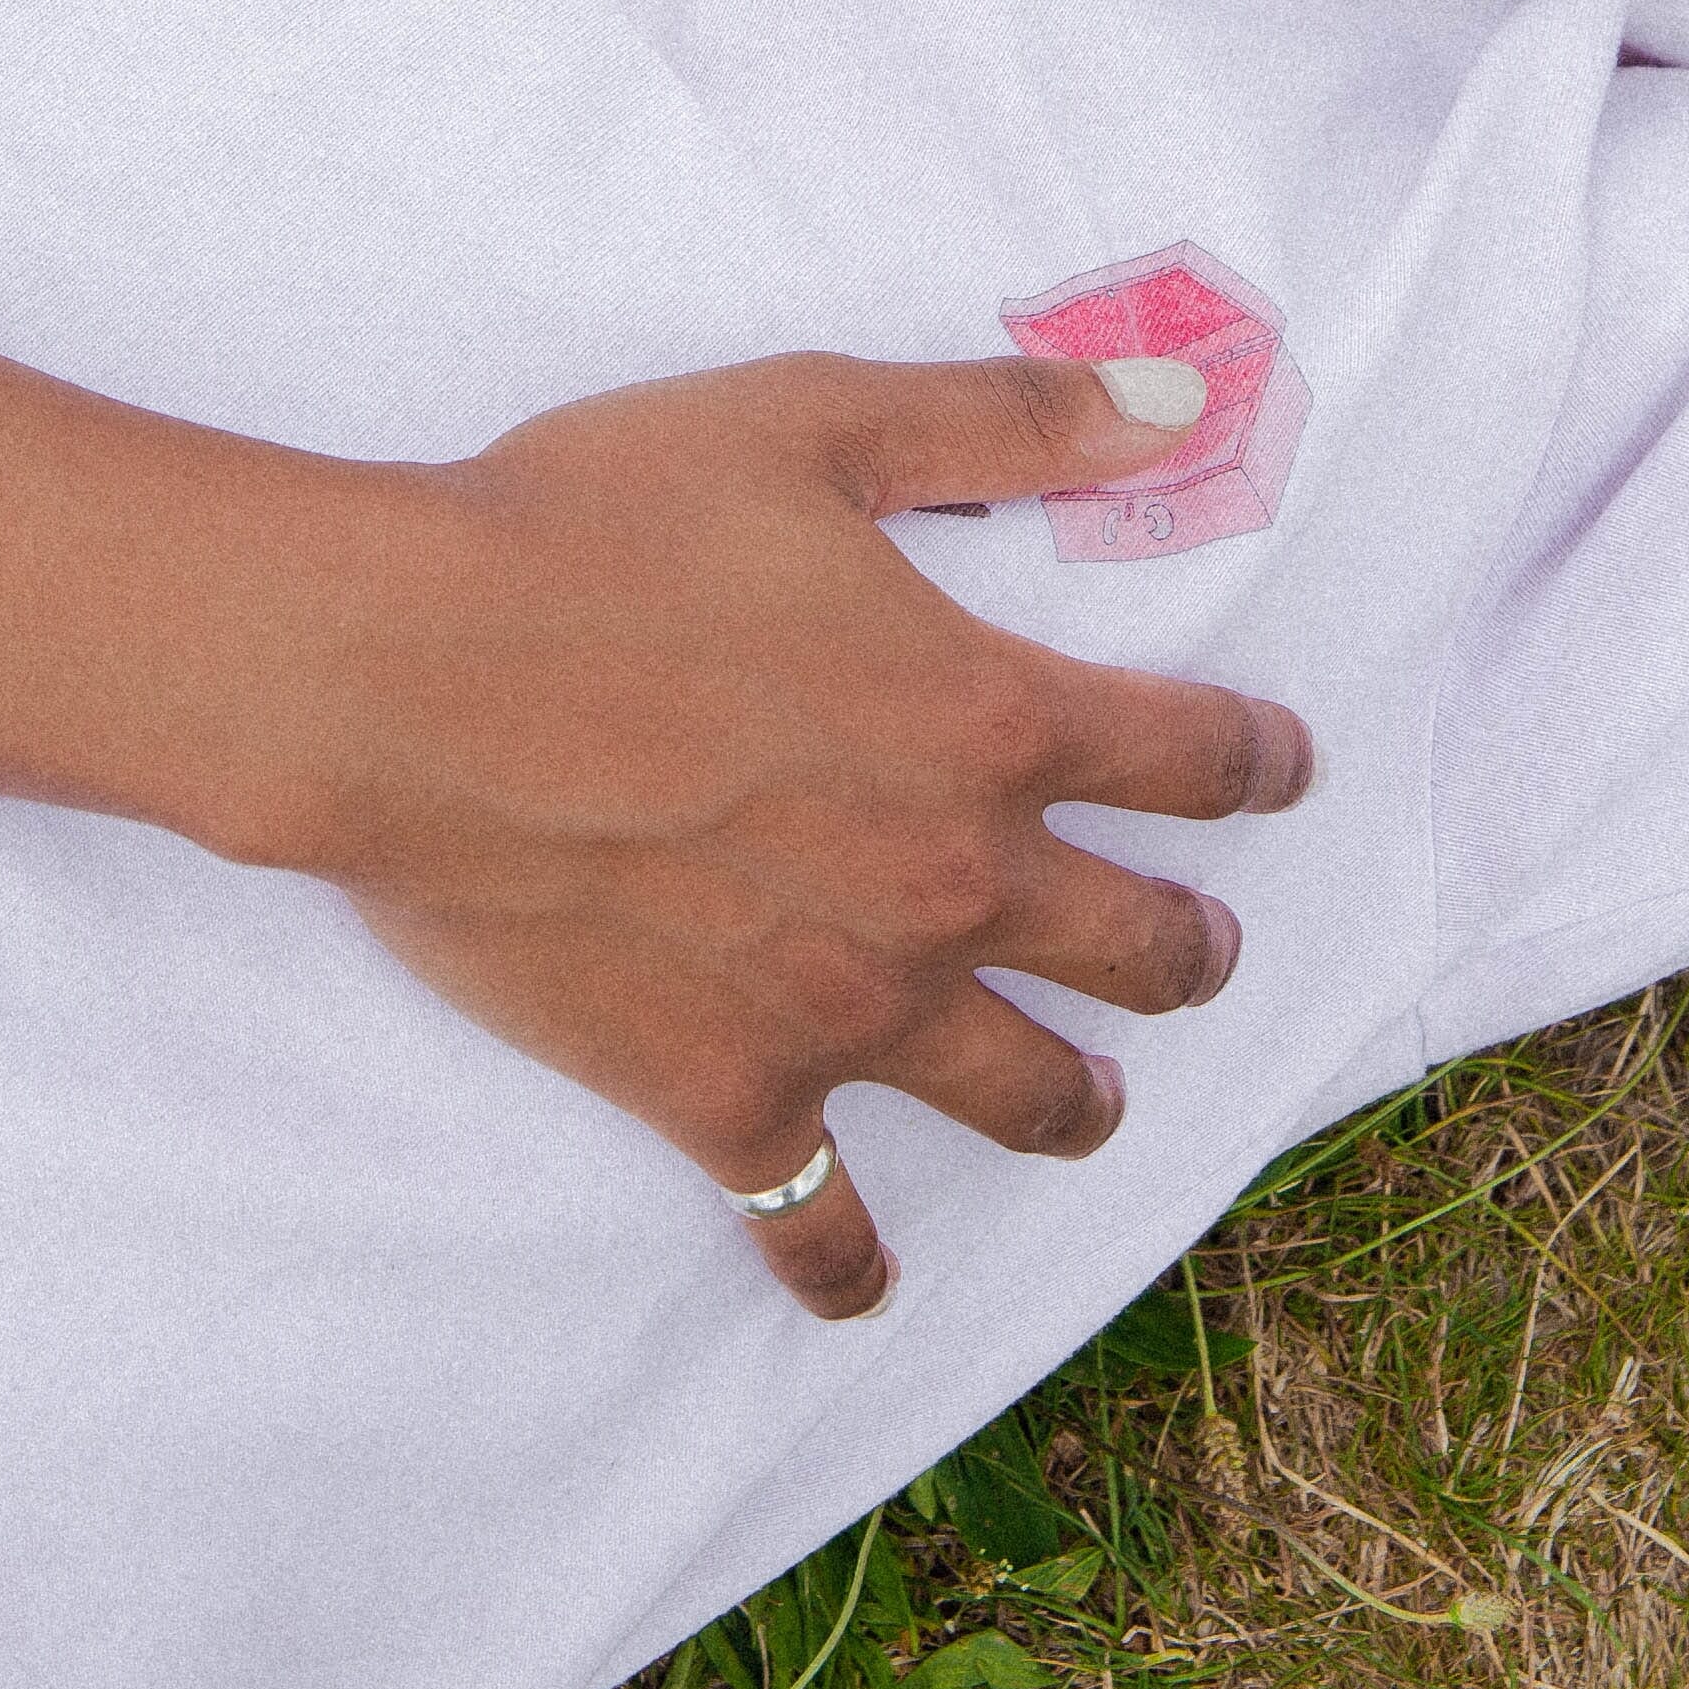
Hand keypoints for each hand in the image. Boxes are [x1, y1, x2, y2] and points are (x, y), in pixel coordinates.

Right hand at [312, 353, 1311, 1322]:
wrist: (407, 676)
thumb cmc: (597, 525)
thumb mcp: (814, 423)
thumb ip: (1005, 421)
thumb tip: (1175, 402)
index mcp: (985, 719)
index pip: (1186, 755)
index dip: (1255, 760)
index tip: (1280, 768)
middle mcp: (948, 884)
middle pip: (1138, 945)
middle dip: (1187, 946)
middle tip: (1196, 947)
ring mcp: (842, 1008)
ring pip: (1024, 1092)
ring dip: (1080, 1097)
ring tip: (1091, 1096)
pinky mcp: (724, 1095)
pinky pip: (817, 1221)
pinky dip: (851, 1265)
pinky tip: (867, 1285)